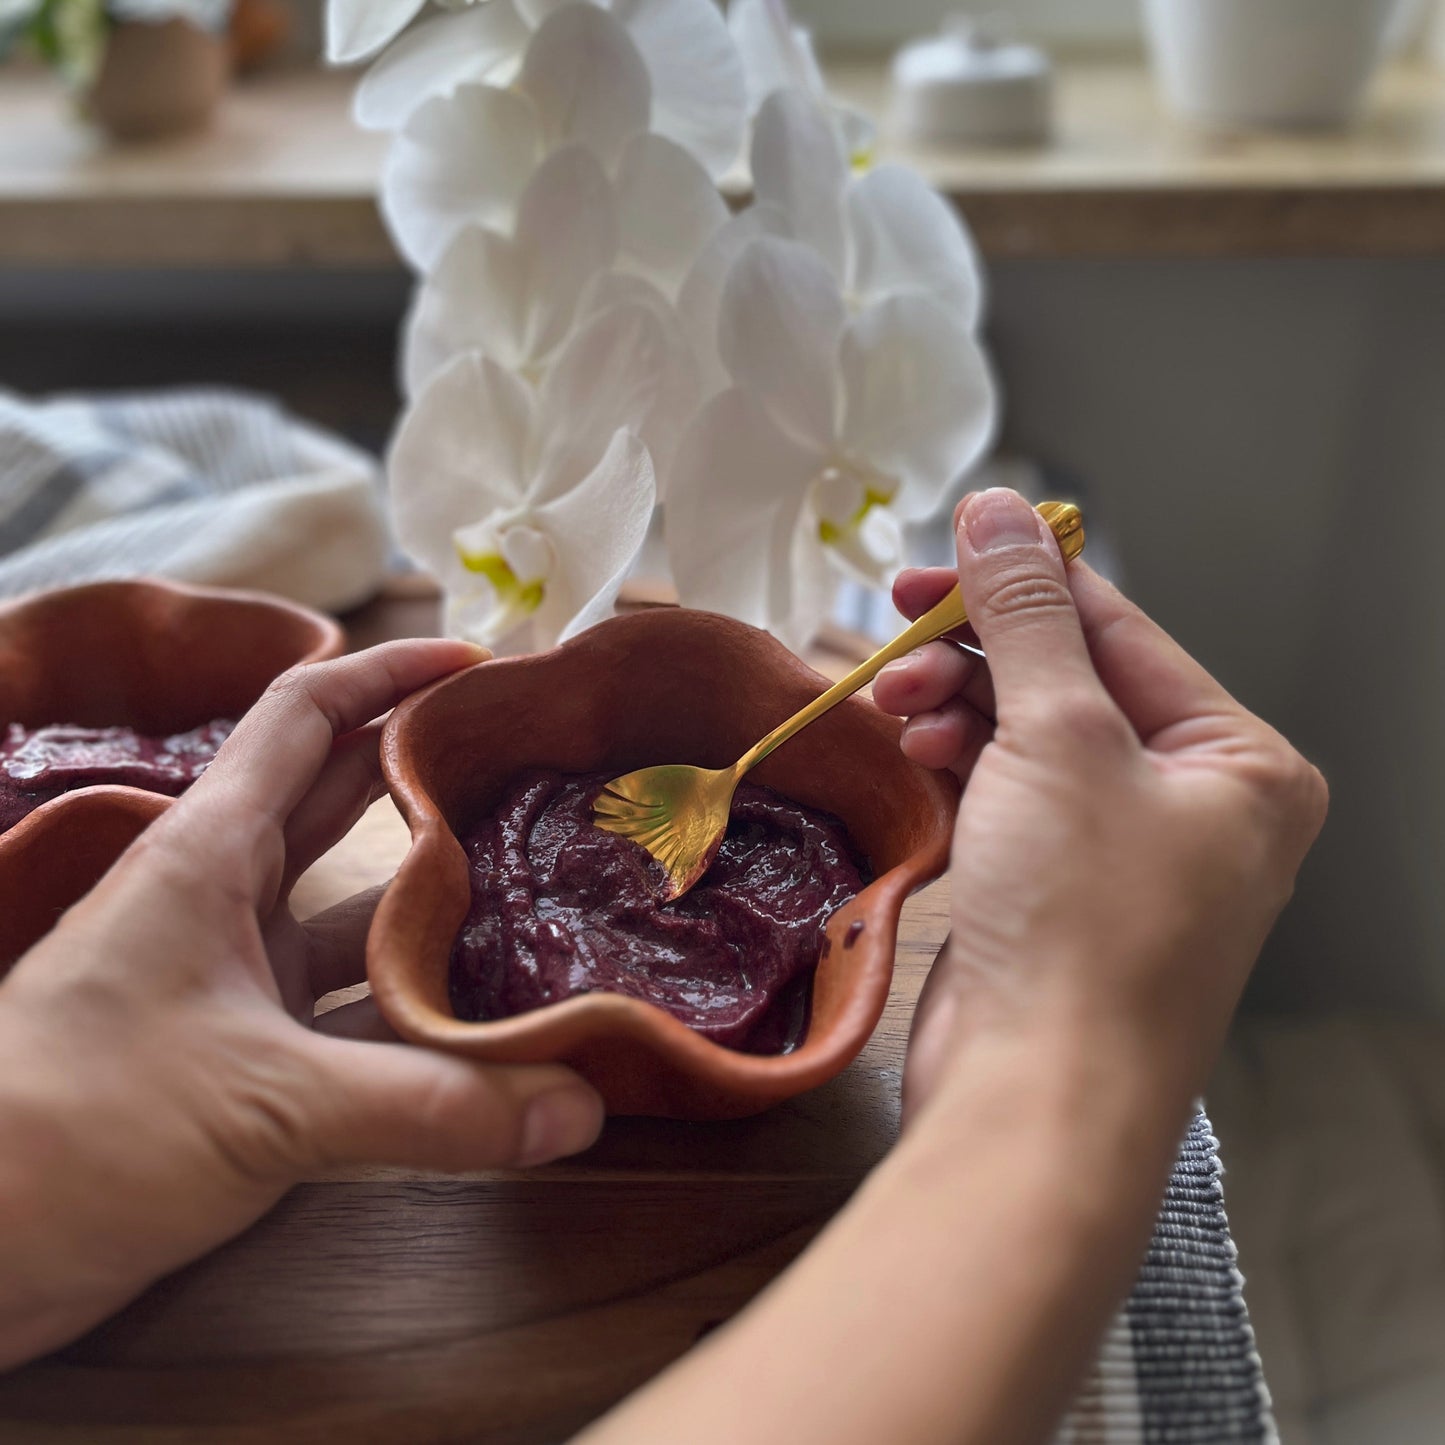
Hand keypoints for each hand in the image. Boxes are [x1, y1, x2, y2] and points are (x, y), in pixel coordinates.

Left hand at [0, 640, 604, 1368]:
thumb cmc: (75, 1131)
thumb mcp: (267, 1103)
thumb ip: (434, 1105)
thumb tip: (580, 1106)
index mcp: (208, 852)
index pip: (304, 715)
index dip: (388, 673)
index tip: (478, 662)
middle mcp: (222, 898)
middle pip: (345, 802)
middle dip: (433, 778)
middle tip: (534, 773)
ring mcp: (229, 978)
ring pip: (353, 917)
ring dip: (434, 908)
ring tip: (536, 895)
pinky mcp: (237, 1056)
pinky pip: (347, 1010)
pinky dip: (412, 1009)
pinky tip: (484, 1020)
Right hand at [873, 488, 1326, 1124]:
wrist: (1036, 1100)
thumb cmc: (1080, 925)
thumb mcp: (1059, 739)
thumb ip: (1027, 617)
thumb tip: (1002, 510)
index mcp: (1241, 763)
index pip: (1120, 630)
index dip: (1019, 583)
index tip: (931, 557)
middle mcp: (1196, 805)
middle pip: (1070, 683)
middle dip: (976, 659)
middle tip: (896, 648)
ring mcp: (1124, 853)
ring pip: (1029, 739)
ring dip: (958, 711)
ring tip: (897, 710)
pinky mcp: (1059, 892)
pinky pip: (1008, 797)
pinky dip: (960, 769)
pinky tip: (917, 756)